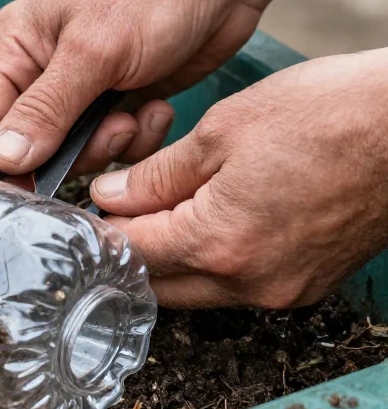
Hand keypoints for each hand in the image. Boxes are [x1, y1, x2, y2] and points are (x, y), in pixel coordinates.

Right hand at [0, 0, 363, 176]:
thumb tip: (3, 159)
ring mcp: (80, 89)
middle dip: (74, 152)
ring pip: (74, 152)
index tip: (34, 190)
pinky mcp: (118, 102)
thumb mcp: (93, 53)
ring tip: (137, 117)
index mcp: (16, 48)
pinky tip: (157, 110)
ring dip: (110, 146)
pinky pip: (112, 146)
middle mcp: (40, 71)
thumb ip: (46, 111)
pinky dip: (137, 138)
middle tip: (113, 133)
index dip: (4, 161)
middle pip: (31, 146)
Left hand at [90, 49, 387, 308]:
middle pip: (159, 286)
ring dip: (169, 263)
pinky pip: (237, 287)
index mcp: (219, 243)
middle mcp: (249, 282)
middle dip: (129, 254)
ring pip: (197, 292)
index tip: (80, 216)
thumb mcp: (222, 131)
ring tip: (155, 217)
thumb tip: (112, 197)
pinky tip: (206, 226)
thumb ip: (156, 175)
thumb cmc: (327, 116)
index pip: (131, 253)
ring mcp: (282, 290)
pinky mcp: (307, 285)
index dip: (97, 232)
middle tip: (111, 217)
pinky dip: (211, 264)